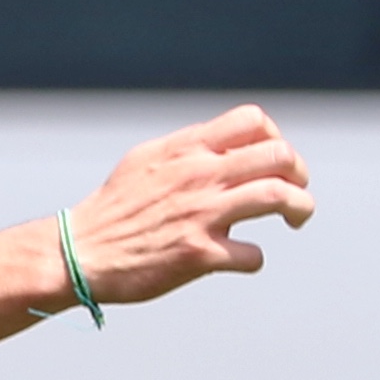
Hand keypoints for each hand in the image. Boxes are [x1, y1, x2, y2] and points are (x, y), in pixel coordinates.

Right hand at [63, 104, 314, 301]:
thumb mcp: (145, 160)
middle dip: (299, 173)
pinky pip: (252, 254)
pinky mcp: (199, 254)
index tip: (271, 161)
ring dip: (300, 208)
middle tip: (295, 191)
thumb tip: (218, 146)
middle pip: (279, 156)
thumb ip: (185, 150)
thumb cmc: (111, 211)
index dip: (275, 138)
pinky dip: (254, 258)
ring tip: (298, 218)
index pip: (253, 121)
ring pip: (279, 196)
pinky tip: (240, 259)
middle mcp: (199, 175)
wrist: (78, 252)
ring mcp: (202, 213)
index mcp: (186, 149)